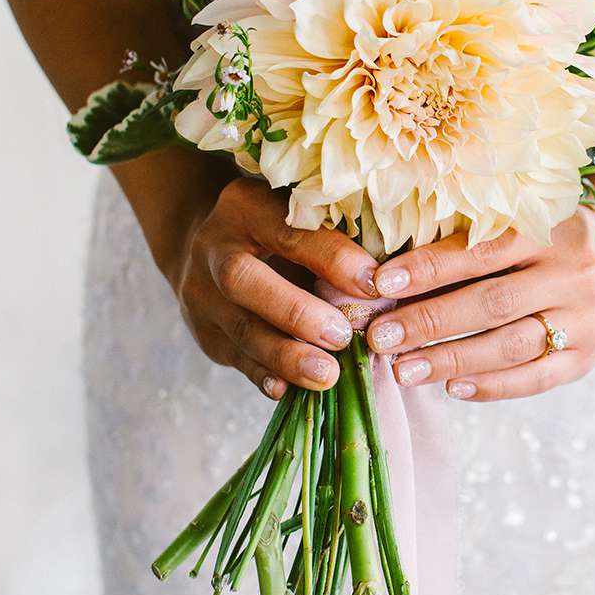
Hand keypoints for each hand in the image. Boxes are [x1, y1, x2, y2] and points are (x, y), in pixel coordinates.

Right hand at [168, 178, 378, 399]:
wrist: (216, 246)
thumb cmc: (281, 228)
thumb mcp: (300, 216)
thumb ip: (334, 236)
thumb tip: (391, 274)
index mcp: (246, 205)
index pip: (289, 230)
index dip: (331, 257)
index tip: (374, 284)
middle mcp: (215, 247)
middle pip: (244, 279)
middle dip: (296, 312)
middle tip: (343, 336)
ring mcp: (202, 293)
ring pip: (239, 327)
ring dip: (285, 355)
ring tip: (327, 375)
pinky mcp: (205, 332)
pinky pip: (234, 357)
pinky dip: (264, 374)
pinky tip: (288, 389)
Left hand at [363, 210, 594, 400]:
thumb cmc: (550, 236)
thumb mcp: (524, 219)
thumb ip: (473, 235)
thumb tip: (395, 269)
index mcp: (554, 227)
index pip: (482, 251)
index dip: (429, 268)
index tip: (381, 283)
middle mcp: (575, 274)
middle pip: (493, 303)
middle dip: (430, 322)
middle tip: (380, 336)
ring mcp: (585, 320)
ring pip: (510, 346)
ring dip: (451, 359)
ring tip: (403, 369)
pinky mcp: (587, 358)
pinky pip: (535, 379)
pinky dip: (491, 386)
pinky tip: (452, 387)